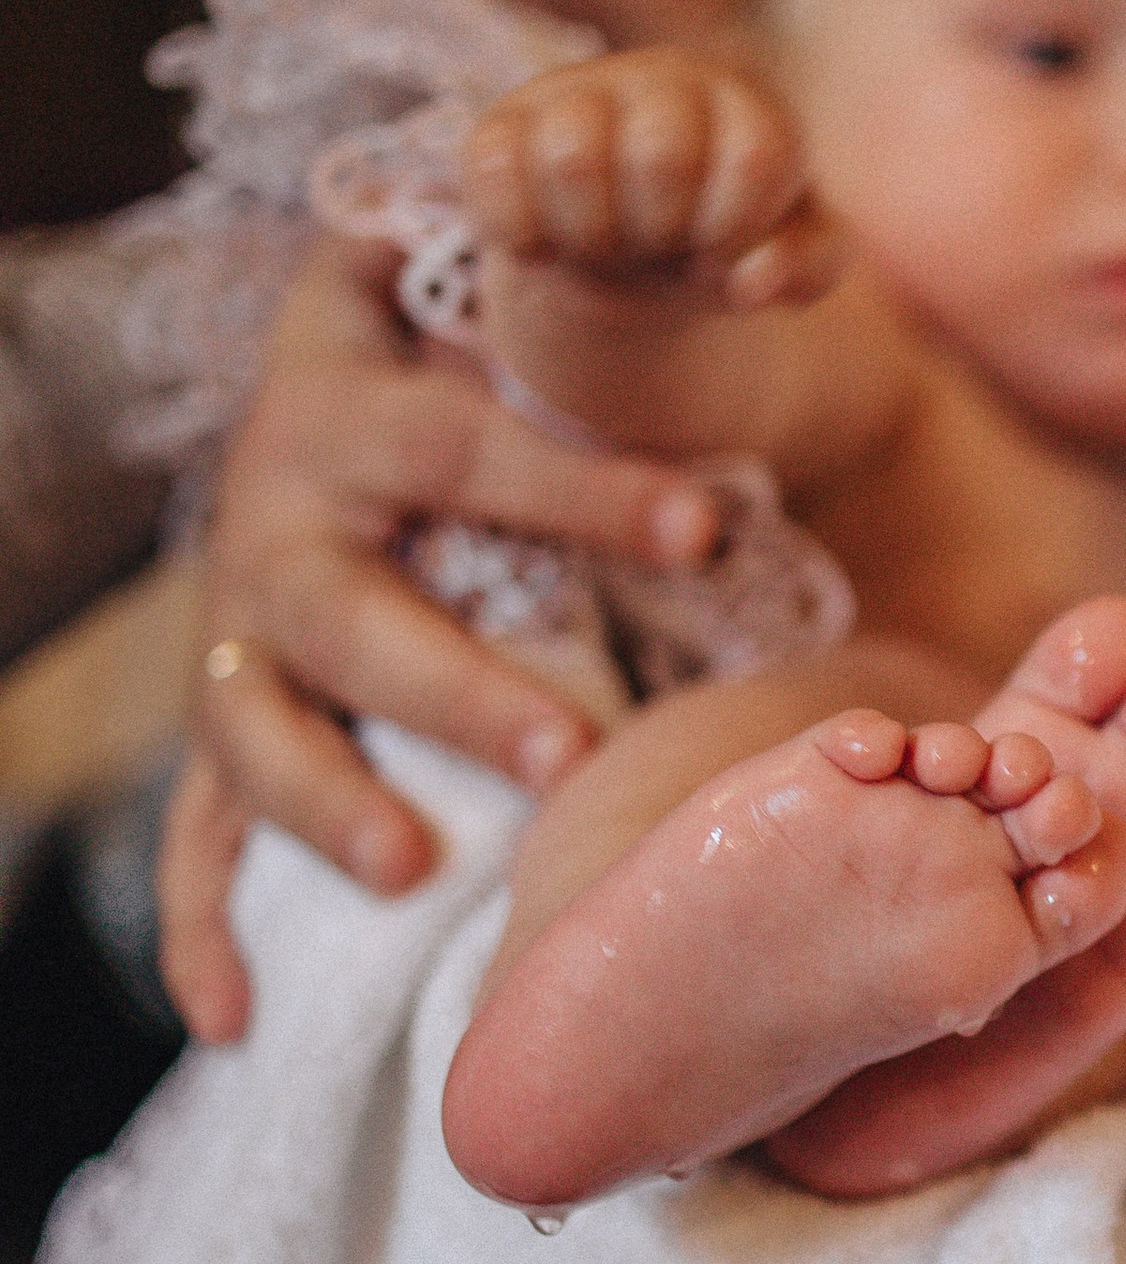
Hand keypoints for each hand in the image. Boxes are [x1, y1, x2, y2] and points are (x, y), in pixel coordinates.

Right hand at [160, 237, 722, 1044]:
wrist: (336, 358)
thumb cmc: (473, 338)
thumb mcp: (531, 279)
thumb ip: (640, 263)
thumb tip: (790, 244)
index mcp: (359, 398)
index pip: (475, 437)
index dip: (588, 480)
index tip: (715, 519)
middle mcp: (282, 513)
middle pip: (350, 608)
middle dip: (454, 689)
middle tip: (572, 756)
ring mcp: (242, 627)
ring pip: (257, 724)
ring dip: (330, 803)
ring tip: (415, 867)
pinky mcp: (229, 714)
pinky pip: (197, 833)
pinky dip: (203, 928)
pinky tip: (235, 1020)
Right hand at [463, 46, 835, 305]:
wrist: (631, 252)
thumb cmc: (721, 243)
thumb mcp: (791, 259)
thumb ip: (807, 265)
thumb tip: (753, 281)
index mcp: (744, 104)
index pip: (755, 156)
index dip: (736, 229)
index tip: (722, 251)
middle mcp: (662, 80)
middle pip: (662, 155)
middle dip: (664, 232)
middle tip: (661, 247)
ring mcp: (577, 93)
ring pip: (572, 157)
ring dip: (594, 235)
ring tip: (608, 247)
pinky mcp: (502, 126)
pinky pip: (495, 172)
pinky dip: (522, 233)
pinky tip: (548, 248)